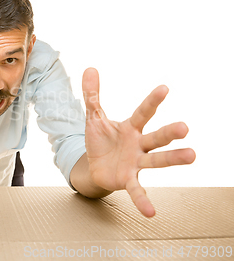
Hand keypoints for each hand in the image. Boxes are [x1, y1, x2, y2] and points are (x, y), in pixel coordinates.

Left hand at [82, 68, 195, 216]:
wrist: (94, 166)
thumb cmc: (100, 140)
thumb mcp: (93, 117)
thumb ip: (92, 95)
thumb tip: (89, 68)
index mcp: (131, 127)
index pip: (143, 112)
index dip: (152, 101)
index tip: (164, 88)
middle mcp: (139, 144)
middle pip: (156, 137)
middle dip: (169, 133)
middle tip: (185, 128)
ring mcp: (136, 163)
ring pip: (156, 160)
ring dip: (172, 159)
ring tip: (192, 156)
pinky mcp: (128, 179)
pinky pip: (137, 190)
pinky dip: (143, 200)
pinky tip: (151, 212)